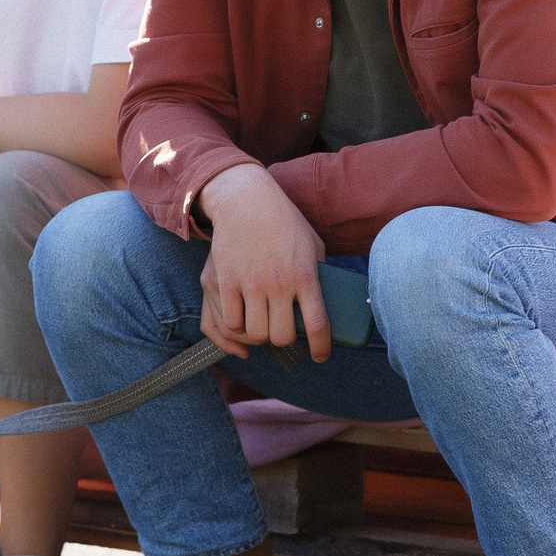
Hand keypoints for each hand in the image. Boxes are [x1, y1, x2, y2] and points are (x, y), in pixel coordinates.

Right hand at [195, 164, 330, 362]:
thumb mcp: (311, 243)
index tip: (320, 356)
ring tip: (260, 326)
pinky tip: (241, 319)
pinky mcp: (227, 281)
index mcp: (306, 275)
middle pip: (281, 337)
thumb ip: (319, 273)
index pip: (318, 325)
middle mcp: (279, 283)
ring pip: (255, 334)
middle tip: (281, 333)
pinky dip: (236, 328)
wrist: (245, 200)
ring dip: (258, 336)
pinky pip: (231, 322)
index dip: (321, 348)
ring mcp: (251, 283)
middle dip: (283, 342)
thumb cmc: (283, 221)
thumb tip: (328, 300)